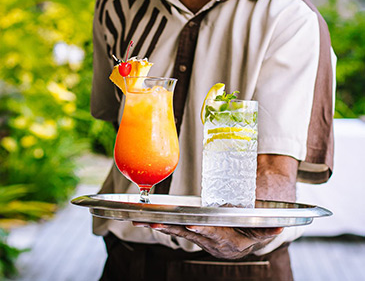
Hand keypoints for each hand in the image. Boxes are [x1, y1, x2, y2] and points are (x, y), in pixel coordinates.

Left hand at [133, 222, 282, 258]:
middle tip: (155, 222)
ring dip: (159, 226)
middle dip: (171, 228)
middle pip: (187, 233)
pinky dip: (160, 225)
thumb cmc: (246, 235)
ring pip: (176, 232)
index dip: (203, 230)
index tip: (191, 225)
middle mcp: (207, 241)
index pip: (212, 234)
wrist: (236, 248)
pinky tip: (146, 221)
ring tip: (142, 221)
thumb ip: (266, 230)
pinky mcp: (190, 234)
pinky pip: (174, 229)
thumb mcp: (257, 233)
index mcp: (224, 240)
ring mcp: (197, 238)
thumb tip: (280, 227)